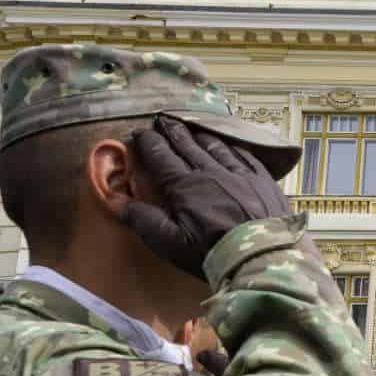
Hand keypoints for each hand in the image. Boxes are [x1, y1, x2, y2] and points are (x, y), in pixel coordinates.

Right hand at [120, 117, 291, 278]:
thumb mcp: (169, 242)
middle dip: (172, 131)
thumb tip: (113, 199)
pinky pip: (244, 154)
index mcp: (185, 185)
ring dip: (200, 134)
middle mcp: (211, 172)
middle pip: (187, 145)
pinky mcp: (262, 179)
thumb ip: (141, 218)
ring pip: (216, 146)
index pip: (161, 156)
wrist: (263, 255)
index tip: (139, 133)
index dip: (148, 143)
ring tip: (191, 127)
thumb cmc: (211, 252)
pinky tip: (229, 143)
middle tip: (163, 120)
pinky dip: (232, 145)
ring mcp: (239, 173)